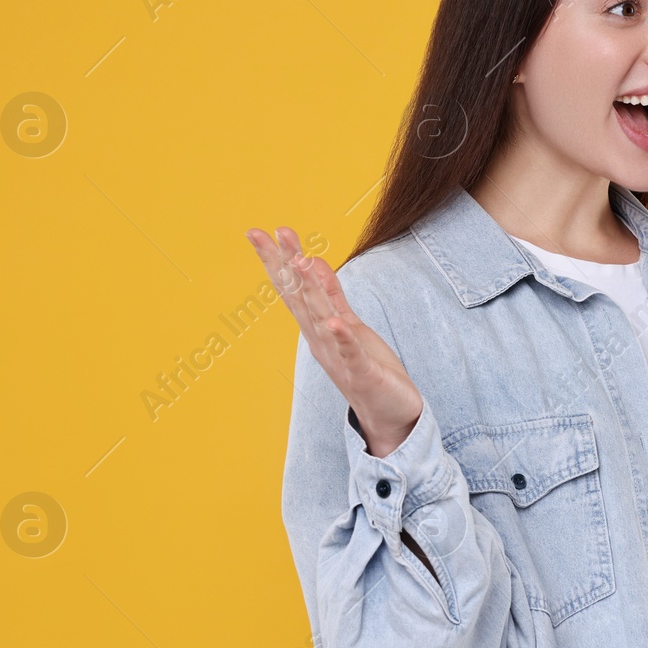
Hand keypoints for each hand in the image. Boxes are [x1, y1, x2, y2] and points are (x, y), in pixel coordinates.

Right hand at [246, 226, 422, 456]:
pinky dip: (342, 339)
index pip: (292, 288)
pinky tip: (335, 323)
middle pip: (299, 297)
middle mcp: (320, 339)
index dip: (276, 259)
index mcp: (317, 326)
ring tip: (299, 261)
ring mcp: (339, 356)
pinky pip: (350, 352)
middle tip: (267, 233)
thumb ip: (331, 294)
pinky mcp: (362, 372)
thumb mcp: (347, 324)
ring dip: (310, 290)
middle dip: (284, 264)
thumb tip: (311, 260)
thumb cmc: (366, 367)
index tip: (259, 231)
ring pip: (321, 318)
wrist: (388, 416)